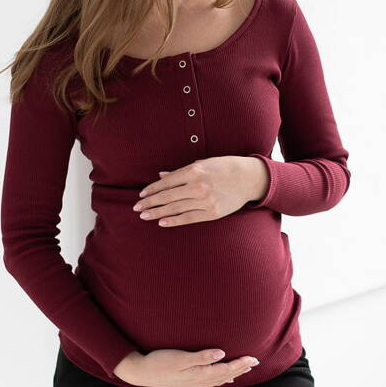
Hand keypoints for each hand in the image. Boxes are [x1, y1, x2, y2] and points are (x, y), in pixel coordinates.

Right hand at [113, 348, 259, 386]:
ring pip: (217, 380)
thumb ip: (201, 356)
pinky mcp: (186, 383)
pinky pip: (209, 383)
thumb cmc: (159, 361)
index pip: (224, 369)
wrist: (141, 372)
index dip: (240, 364)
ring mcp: (192, 383)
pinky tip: (223, 379)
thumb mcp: (179, 357)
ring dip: (231, 374)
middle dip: (240, 368)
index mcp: (198, 374)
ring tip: (243, 370)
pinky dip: (219, 380)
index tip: (253, 358)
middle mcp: (197, 381)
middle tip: (255, 362)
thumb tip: (221, 354)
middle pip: (224, 376)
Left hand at [132, 156, 269, 226]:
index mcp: (194, 171)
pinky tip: (162, 222)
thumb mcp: (203, 163)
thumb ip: (181, 171)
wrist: (248, 178)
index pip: (167, 182)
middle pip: (167, 197)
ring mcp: (205, 201)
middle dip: (150, 203)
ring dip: (157, 213)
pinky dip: (174, 220)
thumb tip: (162, 176)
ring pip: (175, 209)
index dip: (152, 190)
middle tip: (137, 208)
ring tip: (144, 216)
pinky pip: (188, 218)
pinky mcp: (212, 213)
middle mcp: (198, 186)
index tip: (141, 195)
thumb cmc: (224, 167)